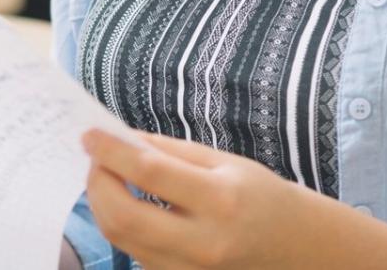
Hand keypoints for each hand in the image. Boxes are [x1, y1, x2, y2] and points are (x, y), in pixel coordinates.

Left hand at [82, 128, 334, 268]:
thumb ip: (169, 152)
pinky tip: (125, 202)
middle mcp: (203, 244)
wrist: (296, 249)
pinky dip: (121, 224)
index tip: (89, 134)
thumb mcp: (224, 163)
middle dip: (97, 183)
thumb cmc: (262, 197)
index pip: (150, 174)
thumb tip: (121, 139)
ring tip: (107, 176)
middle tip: (95, 158)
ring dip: (103, 204)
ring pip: (121, 239)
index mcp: (220, 201)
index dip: (112, 152)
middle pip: (123, 217)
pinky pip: (134, 252)